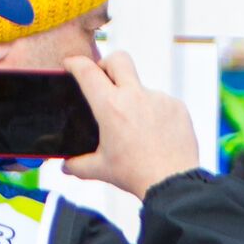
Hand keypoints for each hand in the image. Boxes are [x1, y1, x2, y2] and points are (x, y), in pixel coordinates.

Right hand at [62, 52, 200, 199]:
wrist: (172, 183)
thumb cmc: (136, 174)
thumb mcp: (101, 169)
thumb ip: (78, 165)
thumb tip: (66, 166)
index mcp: (111, 107)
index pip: (88, 72)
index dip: (75, 63)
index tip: (71, 64)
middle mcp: (135, 96)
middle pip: (118, 59)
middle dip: (107, 65)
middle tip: (104, 82)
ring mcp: (159, 98)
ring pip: (141, 87)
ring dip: (134, 100)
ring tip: (135, 128)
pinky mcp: (177, 106)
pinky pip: (161, 102)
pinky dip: (154, 113)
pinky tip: (154, 134)